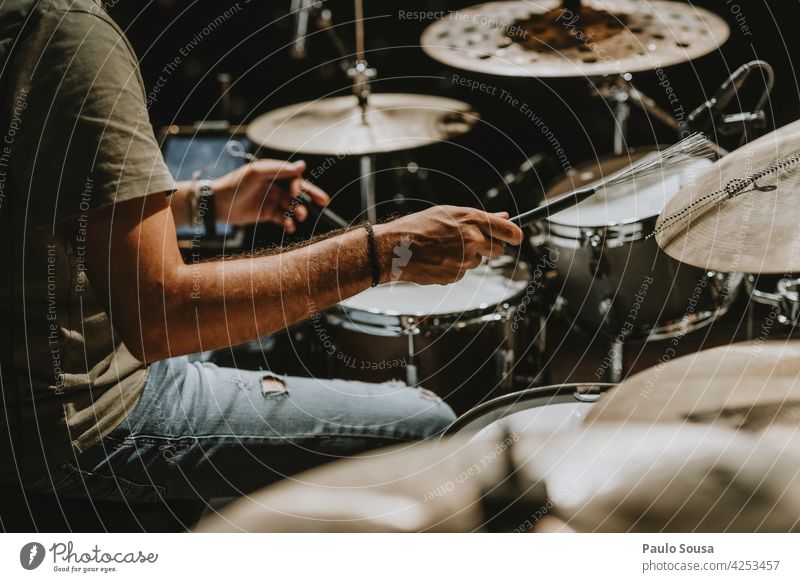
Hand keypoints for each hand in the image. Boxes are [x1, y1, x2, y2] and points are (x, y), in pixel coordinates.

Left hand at [211, 159, 329, 231]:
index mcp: (274, 173)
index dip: (300, 185)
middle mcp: (275, 186)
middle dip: (312, 196)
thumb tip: (302, 166)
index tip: (297, 192)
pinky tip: (290, 226)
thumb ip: (279, 169)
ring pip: (292, 206)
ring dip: (298, 211)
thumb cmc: (235, 184)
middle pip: (298, 191)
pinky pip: (283, 218)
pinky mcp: (268, 214)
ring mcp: (272, 200)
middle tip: (324, 202)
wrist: (218, 204)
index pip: (294, 178)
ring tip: (300, 217)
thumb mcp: (256, 172)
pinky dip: (289, 223)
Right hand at [374, 205, 523, 284]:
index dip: (515, 235)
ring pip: (478, 262)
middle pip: (497, 250)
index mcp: (472, 219)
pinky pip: (463, 272)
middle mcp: (473, 239)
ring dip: (467, 258)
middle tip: (469, 244)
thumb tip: (504, 217)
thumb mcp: (450, 213)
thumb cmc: (419, 227)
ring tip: (444, 250)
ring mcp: (466, 259)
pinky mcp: (457, 275)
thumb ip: (480, 217)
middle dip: (488, 249)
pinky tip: (438, 260)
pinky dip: (454, 268)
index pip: (508, 230)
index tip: (516, 238)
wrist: (396, 248)